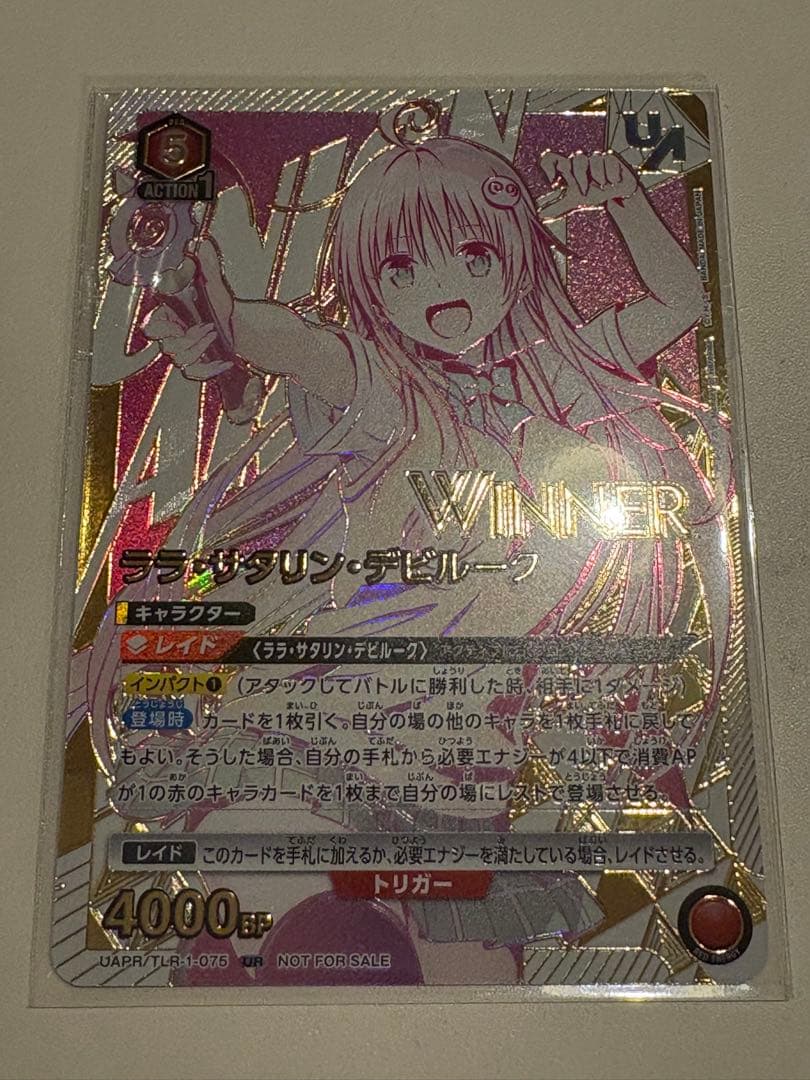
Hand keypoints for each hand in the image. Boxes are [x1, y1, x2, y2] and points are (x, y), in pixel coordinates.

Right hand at [143, 238, 234, 378]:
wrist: (241, 326)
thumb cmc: (220, 305)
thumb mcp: (213, 282)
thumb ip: (205, 263)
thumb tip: (198, 242)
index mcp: (168, 315)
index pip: (150, 326)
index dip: (161, 326)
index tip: (177, 321)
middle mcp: (172, 336)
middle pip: (165, 347)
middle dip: (186, 339)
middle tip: (207, 327)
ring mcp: (183, 353)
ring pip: (179, 360)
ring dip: (198, 348)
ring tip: (215, 335)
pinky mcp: (196, 366)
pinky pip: (194, 374)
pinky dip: (209, 369)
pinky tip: (223, 361)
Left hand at [537, 151, 639, 218]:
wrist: (615, 197)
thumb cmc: (593, 195)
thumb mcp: (572, 202)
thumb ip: (556, 207)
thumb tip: (540, 214)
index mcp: (568, 169)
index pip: (554, 159)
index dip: (550, 165)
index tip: (552, 180)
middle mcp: (580, 163)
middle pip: (577, 159)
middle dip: (579, 176)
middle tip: (583, 192)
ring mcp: (595, 159)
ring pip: (593, 159)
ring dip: (597, 175)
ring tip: (601, 187)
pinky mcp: (610, 158)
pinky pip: (607, 160)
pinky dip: (609, 173)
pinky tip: (611, 182)